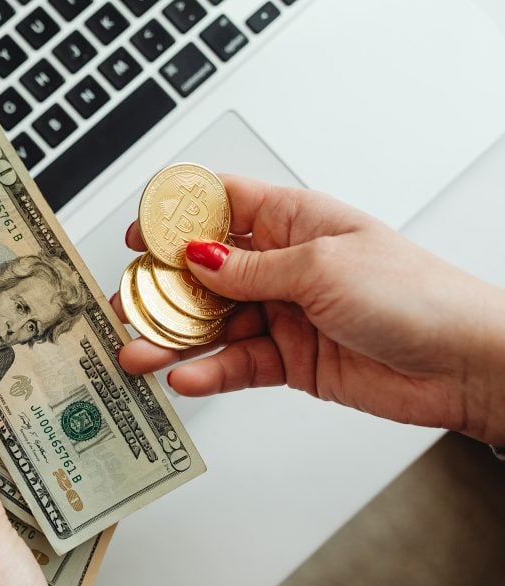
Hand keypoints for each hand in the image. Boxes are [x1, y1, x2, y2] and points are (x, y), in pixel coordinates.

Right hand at [112, 175, 504, 444]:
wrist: (463, 363)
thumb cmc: (414, 295)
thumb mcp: (321, 267)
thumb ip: (250, 270)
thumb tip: (196, 258)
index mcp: (293, 221)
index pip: (220, 205)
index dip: (174, 216)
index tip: (136, 235)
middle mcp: (282, 265)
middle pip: (203, 272)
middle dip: (161, 289)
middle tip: (126, 305)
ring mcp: (283, 313)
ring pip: (213, 323)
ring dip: (174, 338)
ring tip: (138, 352)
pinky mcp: (290, 359)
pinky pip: (237, 364)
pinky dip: (209, 372)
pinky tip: (186, 377)